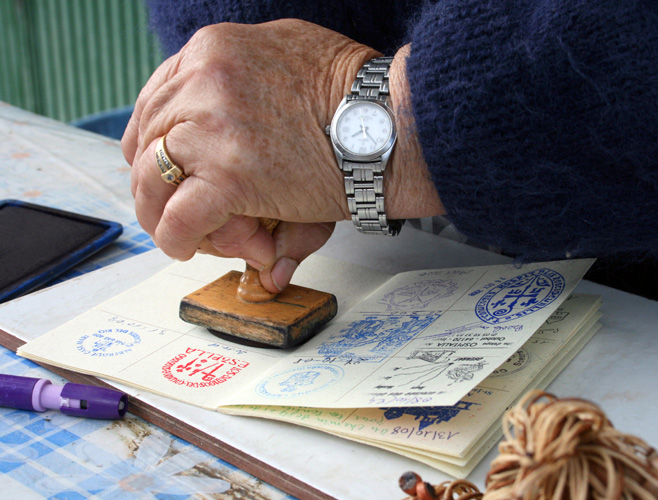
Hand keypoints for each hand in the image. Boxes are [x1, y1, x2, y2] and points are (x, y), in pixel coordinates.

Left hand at [123, 20, 443, 291]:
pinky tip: (189, 247)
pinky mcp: (229, 177)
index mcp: (211, 50)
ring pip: (151, 180)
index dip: (157, 141)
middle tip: (176, 205)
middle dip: (157, 181)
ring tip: (186, 230)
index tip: (168, 164)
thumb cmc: (353, 91)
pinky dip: (177, 239)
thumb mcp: (288, 53)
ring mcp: (211, 129)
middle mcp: (202, 82)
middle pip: (146, 141)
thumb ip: (246, 79)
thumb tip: (229, 119)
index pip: (156, 100)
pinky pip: (178, 218)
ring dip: (162, 212)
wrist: (386, 120)